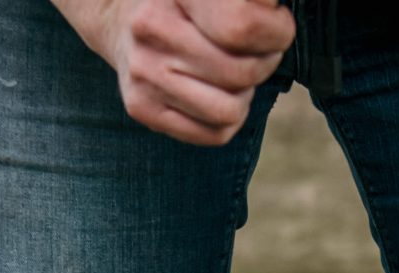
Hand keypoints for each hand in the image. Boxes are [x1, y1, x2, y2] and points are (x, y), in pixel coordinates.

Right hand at [57, 0, 294, 145]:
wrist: (120, 21)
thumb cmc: (181, 4)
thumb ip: (246, 3)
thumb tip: (274, 11)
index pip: (242, 25)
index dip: (275, 31)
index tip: (278, 25)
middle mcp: (153, 29)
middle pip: (242, 71)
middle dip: (265, 63)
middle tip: (261, 52)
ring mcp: (144, 72)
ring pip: (230, 110)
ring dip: (246, 95)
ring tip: (237, 74)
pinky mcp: (142, 107)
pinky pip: (213, 134)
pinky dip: (229, 119)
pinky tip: (221, 95)